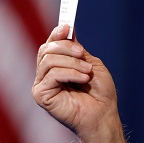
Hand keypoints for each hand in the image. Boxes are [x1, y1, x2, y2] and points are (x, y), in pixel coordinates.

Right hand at [33, 24, 134, 142]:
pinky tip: (81, 80)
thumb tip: (66, 28)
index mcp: (56, 67)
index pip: (49, 45)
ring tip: (86, 72)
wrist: (103, 115)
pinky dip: (69, 73)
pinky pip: (50, 74)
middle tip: (82, 54)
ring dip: (72, 63)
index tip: (67, 27)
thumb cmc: (99, 93)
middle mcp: (46, 75)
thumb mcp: (90, 63)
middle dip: (66, 47)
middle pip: (46, 49)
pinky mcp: (41, 95)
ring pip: (48, 60)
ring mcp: (41, 85)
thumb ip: (76, 48)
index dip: (56, 34)